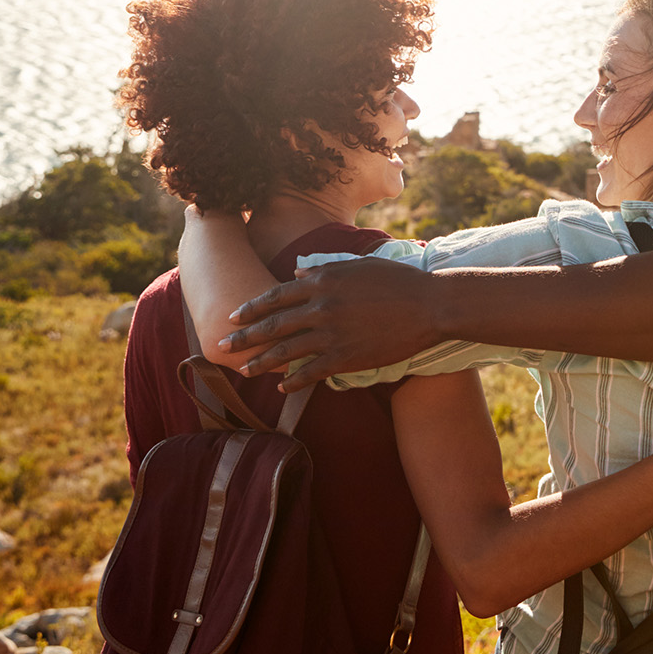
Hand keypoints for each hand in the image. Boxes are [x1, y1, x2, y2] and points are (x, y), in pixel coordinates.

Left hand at [224, 256, 441, 388]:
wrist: (430, 305)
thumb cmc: (399, 281)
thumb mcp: (359, 266)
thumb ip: (324, 270)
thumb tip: (296, 274)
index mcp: (322, 281)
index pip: (275, 296)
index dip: (251, 307)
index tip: (234, 316)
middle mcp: (320, 307)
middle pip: (271, 325)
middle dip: (244, 336)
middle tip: (222, 345)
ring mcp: (331, 334)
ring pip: (285, 351)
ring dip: (261, 362)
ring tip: (244, 370)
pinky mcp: (345, 357)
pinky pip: (310, 372)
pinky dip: (292, 381)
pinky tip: (281, 387)